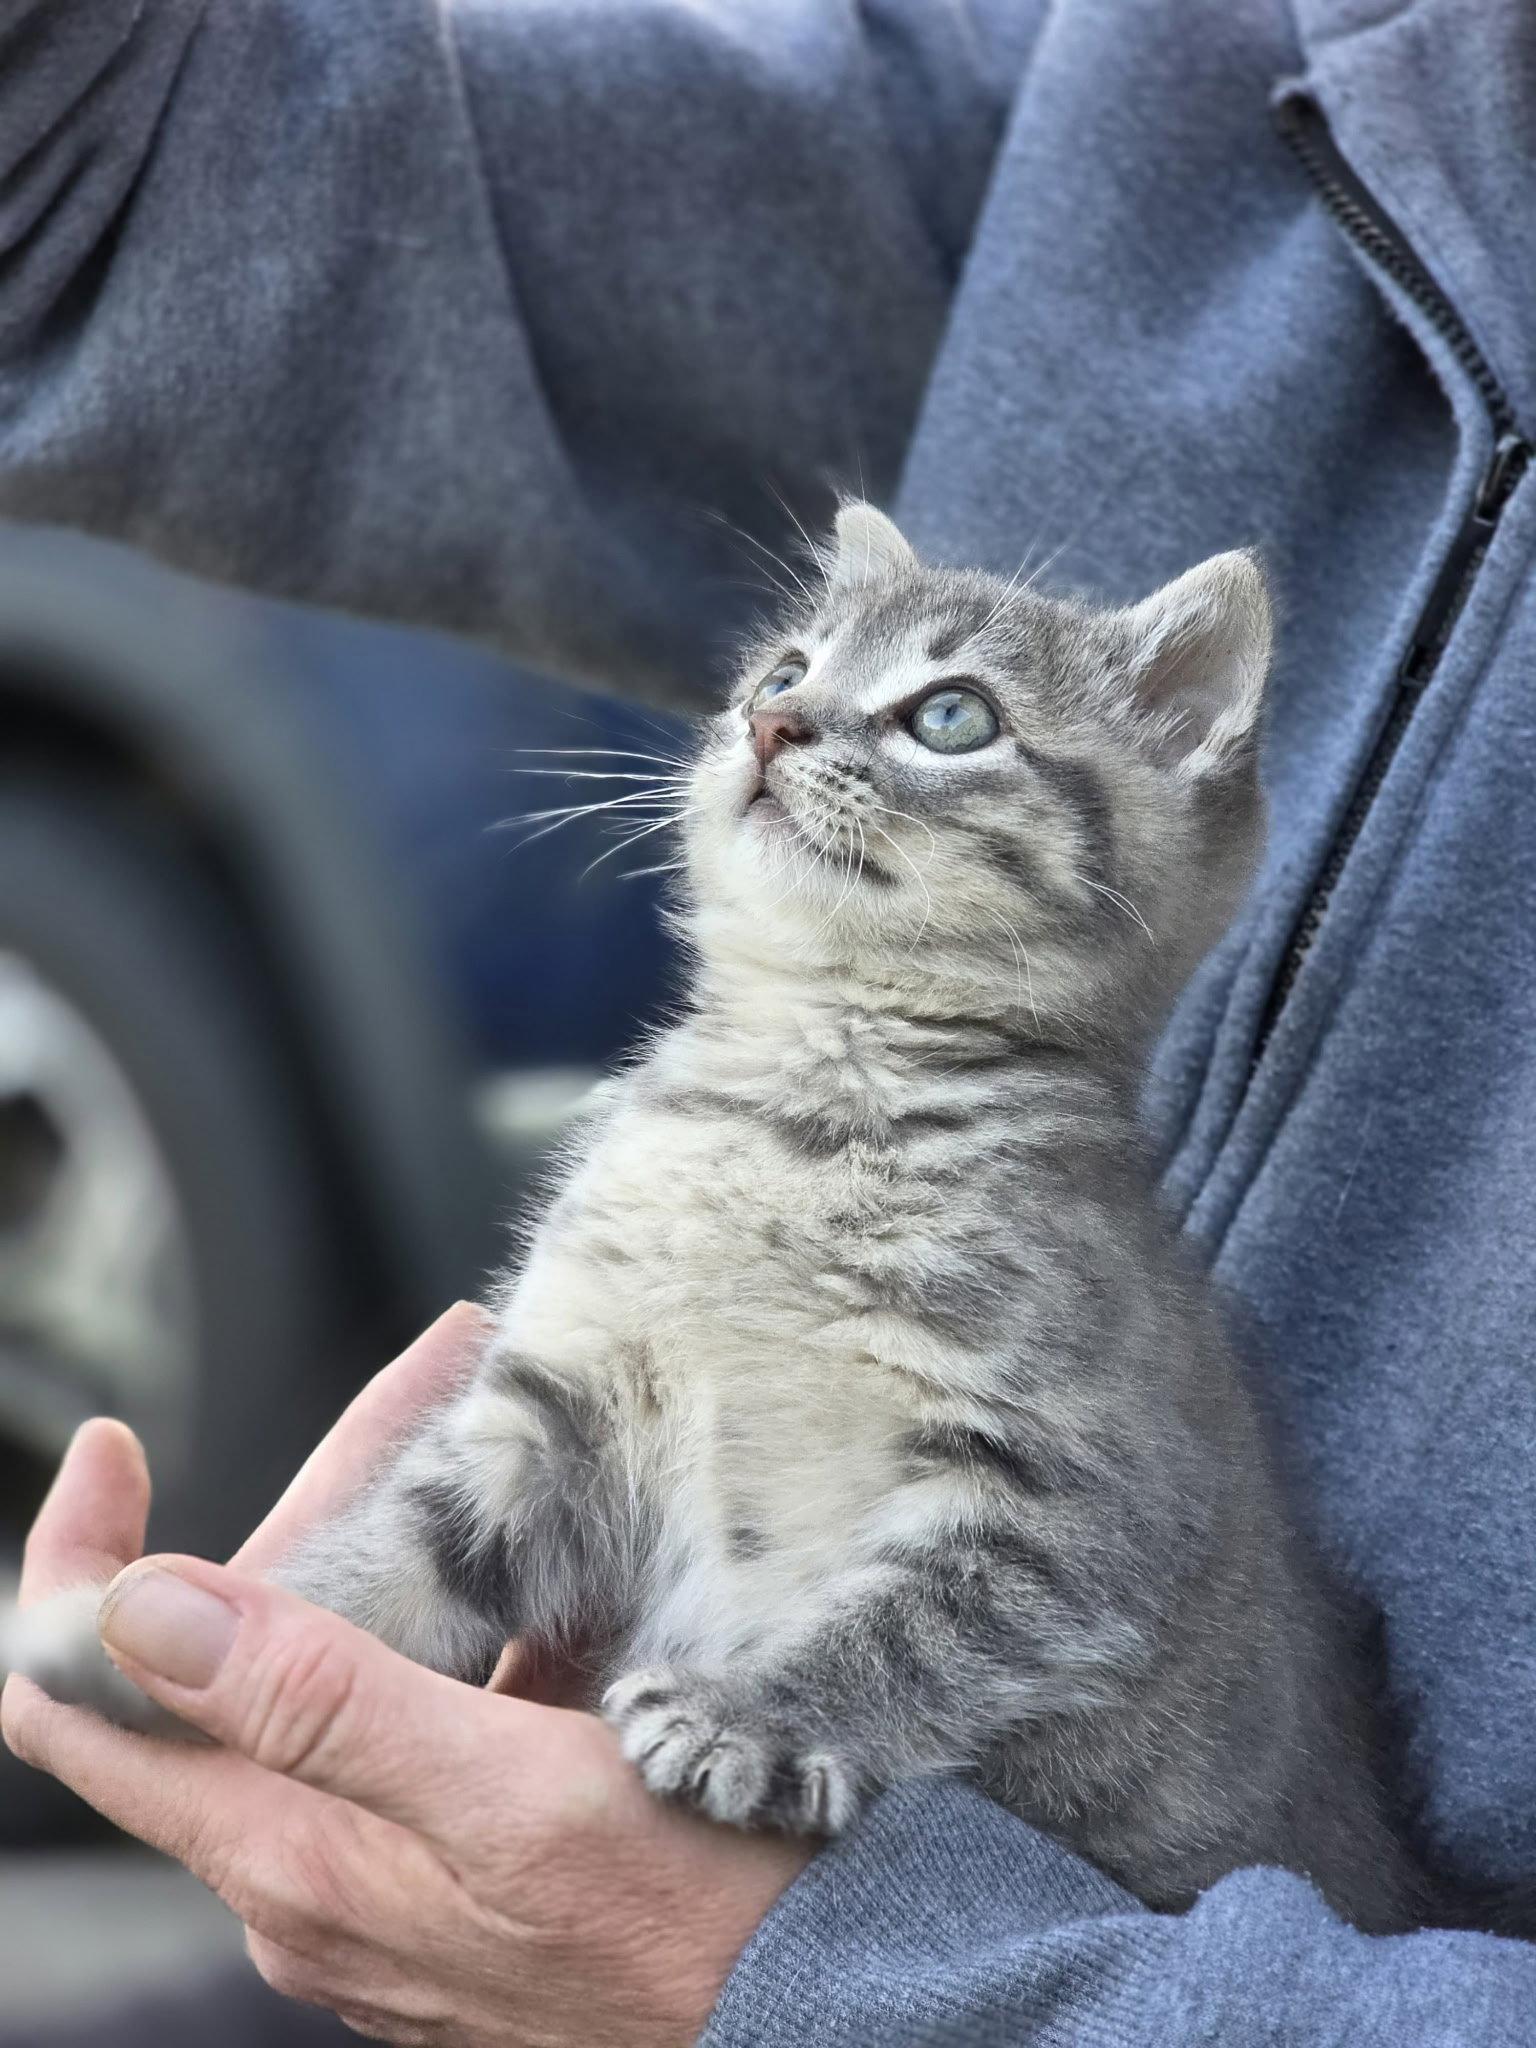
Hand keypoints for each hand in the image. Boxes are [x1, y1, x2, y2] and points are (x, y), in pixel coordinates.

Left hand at [1, 1307, 809, 2044]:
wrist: (813, 1996)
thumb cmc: (686, 1917)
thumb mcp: (509, 1797)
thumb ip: (319, 1706)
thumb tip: (144, 1609)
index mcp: (291, 1854)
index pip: (87, 1708)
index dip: (75, 1568)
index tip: (116, 1451)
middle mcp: (312, 1870)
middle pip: (243, 1654)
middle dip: (323, 1499)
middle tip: (434, 1374)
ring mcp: (384, 1869)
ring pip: (338, 1667)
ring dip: (401, 1545)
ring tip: (495, 1430)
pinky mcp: (456, 1862)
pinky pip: (419, 1713)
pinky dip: (464, 1620)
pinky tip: (554, 1565)